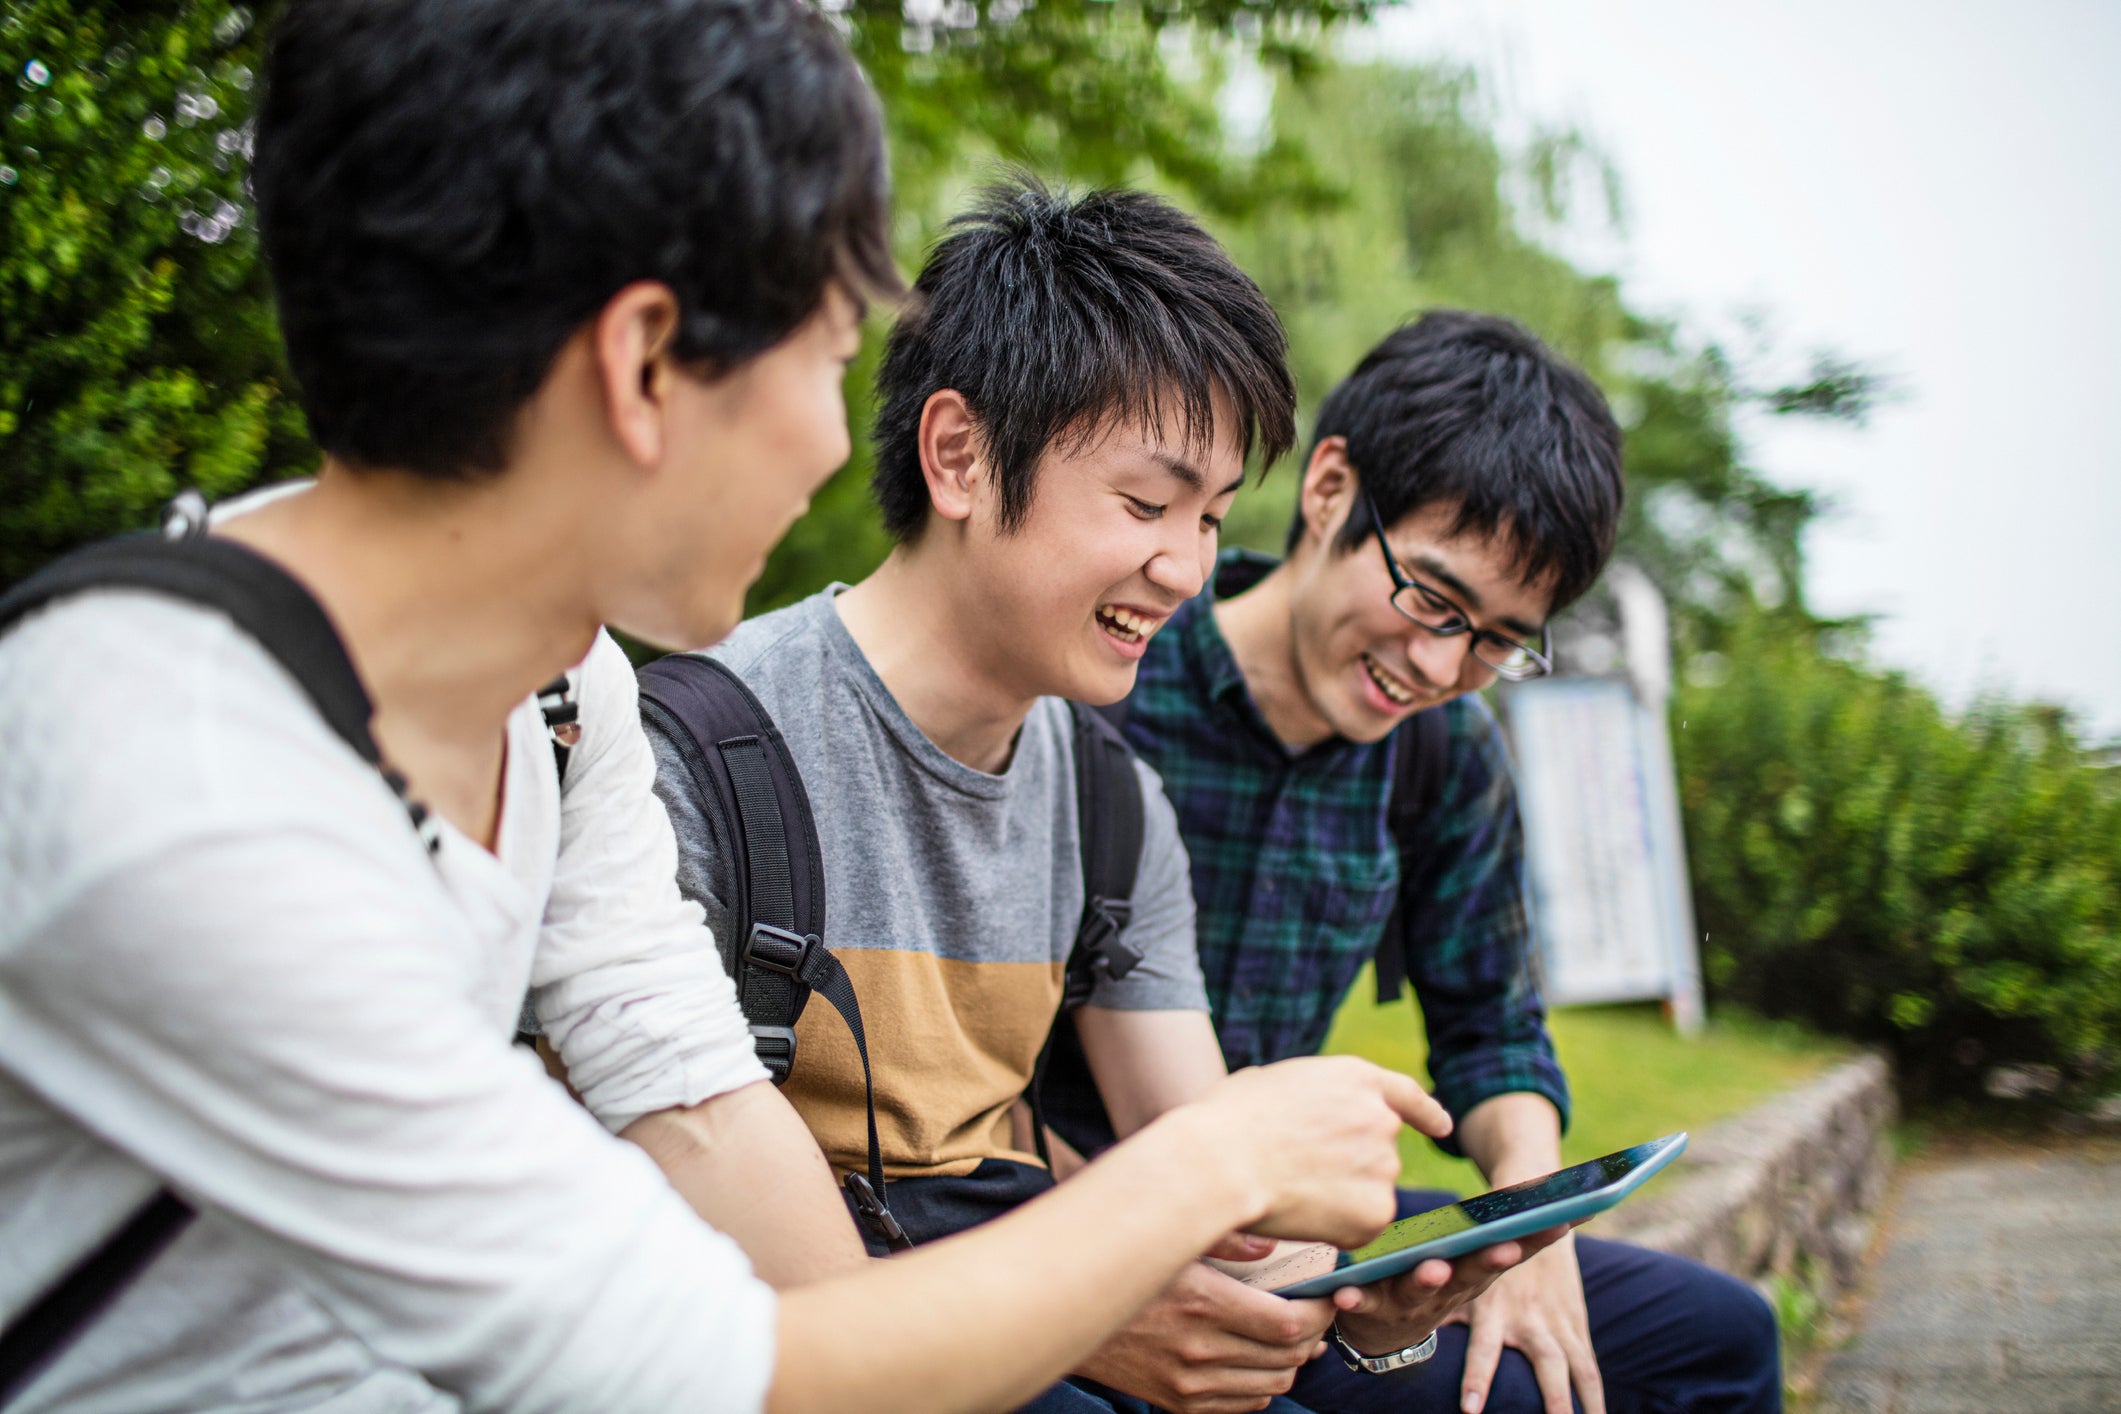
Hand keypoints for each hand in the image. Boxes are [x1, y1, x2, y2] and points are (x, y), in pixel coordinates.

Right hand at [1075, 1259, 1334, 1413]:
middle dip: (1313, 1335)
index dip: (1320, 1312)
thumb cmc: (1122, 1265)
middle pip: (1288, 1357)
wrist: (1065, 1312)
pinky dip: (1263, 1383)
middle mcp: (1200, 1350)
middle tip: (1316, 1312)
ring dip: (1291, 1361)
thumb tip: (1270, 1245)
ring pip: (1272, 1384)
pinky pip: (1244, 1404)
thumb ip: (1224, 1236)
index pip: (1289, 1323)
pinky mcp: (1179, 1402)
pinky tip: (1259, 1358)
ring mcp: (1189, 1382)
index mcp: (1204, 1303)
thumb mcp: (1170, 1237)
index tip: (1327, 1296)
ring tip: (1292, 1335)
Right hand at [1194, 1056, 1452, 1248]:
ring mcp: (1383, 1167)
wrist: (1222, 1162)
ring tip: (1290, 1188)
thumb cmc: (1228, 1121)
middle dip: (1350, 1166)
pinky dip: (1336, 1227)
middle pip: (1378, 1152)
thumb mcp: (1273, 1082)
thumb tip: (1302, 1113)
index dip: (1425, 1112)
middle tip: (1299, 1172)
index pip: (1405, 1095)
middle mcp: (1381, 1119)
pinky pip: (1360, 1225)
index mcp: (1356, 1078)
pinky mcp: (1376, 1213)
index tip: (1441, 1126)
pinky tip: (1300, 1213)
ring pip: (1368, 1192)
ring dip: (1340, 1197)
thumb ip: (1308, 1096)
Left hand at [1329, 1224, 1568, 1364]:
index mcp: (1473, 1274)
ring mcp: (1411, 1304)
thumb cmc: (1436, 1279)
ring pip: (1421, 1292)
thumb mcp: (1472, 1256)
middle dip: (1490, 1261)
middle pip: (1473, 1275)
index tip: (1560, 1222)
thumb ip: (1509, 1230)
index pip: (1509, 1252)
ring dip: (1429, 1281)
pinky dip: (1355, 1298)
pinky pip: (1362, 1303)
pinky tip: (1344, 1291)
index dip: (1536, 1239)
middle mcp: (1449, 1291)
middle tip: (1504, 1247)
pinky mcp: (1372, 1308)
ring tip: (1434, 1267)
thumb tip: (1571, 1201)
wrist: (1385, 1332)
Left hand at [1457, 1233, 1602, 1413]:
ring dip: (1583, 1405)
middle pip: (1546, 1364)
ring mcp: (1557, 1324)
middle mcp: (1530, 1318)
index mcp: (1494, 1309)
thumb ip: (1441, 1309)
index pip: (1484, 1350)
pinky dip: (1595, 1399)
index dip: (1478, 1379)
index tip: (1470, 1411)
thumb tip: (1406, 1336)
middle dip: (1552, 1400)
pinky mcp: (1575, 1327)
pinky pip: (1589, 1370)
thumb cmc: (1484, 1256)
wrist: (1534, 1219)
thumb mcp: (1460, 1278)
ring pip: (1576, 1369)